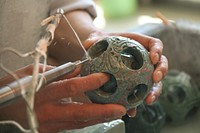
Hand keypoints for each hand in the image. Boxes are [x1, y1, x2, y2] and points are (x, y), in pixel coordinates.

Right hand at [0, 65, 125, 132]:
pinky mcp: (50, 131)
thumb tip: (77, 69)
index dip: (89, 82)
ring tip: (116, 113)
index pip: (70, 86)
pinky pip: (73, 126)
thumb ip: (55, 72)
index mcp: (42, 92)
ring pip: (79, 123)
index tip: (106, 77)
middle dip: (102, 111)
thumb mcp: (31, 74)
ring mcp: (49, 125)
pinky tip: (99, 117)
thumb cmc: (14, 88)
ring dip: (99, 118)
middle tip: (121, 108)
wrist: (1, 113)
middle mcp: (47, 111)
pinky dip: (88, 121)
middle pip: (80, 112)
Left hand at [84, 32, 167, 116]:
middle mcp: (145, 59)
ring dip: (155, 91)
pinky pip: (139, 94)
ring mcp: (142, 73)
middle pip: (160, 64)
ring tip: (149, 100)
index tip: (153, 58)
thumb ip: (94, 40)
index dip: (157, 50)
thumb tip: (89, 44)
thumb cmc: (101, 44)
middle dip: (161, 72)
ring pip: (154, 82)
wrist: (99, 54)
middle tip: (155, 79)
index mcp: (140, 45)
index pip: (155, 44)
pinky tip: (131, 111)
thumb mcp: (97, 40)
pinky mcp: (135, 85)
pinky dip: (137, 103)